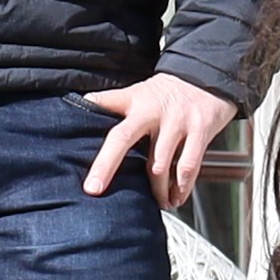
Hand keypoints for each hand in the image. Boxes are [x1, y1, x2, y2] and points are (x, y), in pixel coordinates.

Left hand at [83, 73, 236, 208]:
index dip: (87, 112)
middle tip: (94, 189)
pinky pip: (188, 166)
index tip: (70, 131)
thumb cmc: (169, 93)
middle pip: (123, 137)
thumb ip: (118, 108)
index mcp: (134, 99)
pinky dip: (182, 188)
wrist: (209, 75)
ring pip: (159, 163)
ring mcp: (176, 121)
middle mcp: (152, 110)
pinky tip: (177, 199)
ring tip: (157, 204)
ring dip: (156, 190)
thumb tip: (88, 125)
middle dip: (106, 165)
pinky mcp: (200, 130)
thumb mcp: (140, 93)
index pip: (104, 102)